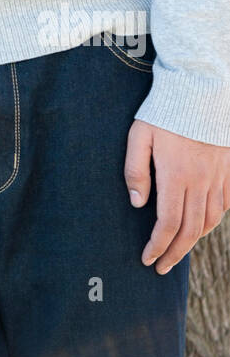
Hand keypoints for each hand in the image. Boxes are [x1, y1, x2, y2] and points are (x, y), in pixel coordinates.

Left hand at [125, 120, 229, 272]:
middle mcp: (201, 180)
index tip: (147, 259)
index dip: (158, 246)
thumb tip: (137, 203)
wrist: (199, 88)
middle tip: (161, 268)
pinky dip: (214, 219)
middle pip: (191, 230)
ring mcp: (218, 176)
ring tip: (179, 249)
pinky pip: (226, 203)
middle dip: (175, 253)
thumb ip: (135, 169)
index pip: (168, 223)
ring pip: (211, 220)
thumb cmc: (164, 111)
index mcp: (176, 175)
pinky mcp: (229, 169)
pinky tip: (203, 224)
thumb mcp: (139, 135)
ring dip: (195, 239)